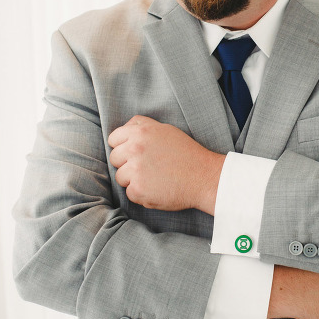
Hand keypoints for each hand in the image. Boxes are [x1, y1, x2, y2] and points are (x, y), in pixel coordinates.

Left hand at [108, 115, 223, 213]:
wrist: (205, 177)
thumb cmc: (187, 153)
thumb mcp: (166, 130)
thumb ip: (143, 125)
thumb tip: (126, 126)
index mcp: (141, 132)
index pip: (114, 139)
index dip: (123, 147)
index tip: (136, 154)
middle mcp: (135, 149)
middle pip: (114, 159)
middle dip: (127, 164)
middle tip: (149, 167)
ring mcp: (135, 170)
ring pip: (120, 177)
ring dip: (134, 180)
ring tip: (155, 178)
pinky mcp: (138, 190)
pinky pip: (130, 193)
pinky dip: (142, 194)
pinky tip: (158, 188)